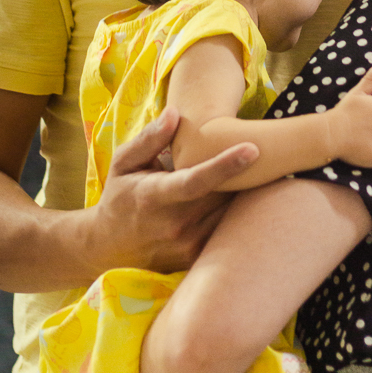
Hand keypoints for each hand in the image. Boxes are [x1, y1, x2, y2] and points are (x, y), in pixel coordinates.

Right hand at [84, 106, 258, 275]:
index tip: (253, 149)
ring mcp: (188, 247)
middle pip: (223, 196)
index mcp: (155, 197)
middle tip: (264, 153)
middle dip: (246, 175)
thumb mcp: (124, 162)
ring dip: (246, 194)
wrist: (106, 249)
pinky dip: (238, 214)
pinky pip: (228, 232)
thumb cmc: (120, 197)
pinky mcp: (197, 259)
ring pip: (231, 216)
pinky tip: (240, 198)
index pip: (195, 181)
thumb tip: (175, 113)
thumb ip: (150, 138)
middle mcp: (174, 226)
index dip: (225, 165)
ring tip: (256, 174)